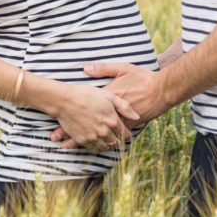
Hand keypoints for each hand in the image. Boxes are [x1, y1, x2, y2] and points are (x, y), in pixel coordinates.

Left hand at [50, 63, 167, 148]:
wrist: (161, 90)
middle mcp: (111, 112)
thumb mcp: (123, 68)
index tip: (56, 117)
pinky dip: (99, 143)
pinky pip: (111, 138)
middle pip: (87, 122)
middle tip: (56, 137)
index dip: (69, 113)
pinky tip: (91, 148)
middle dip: (70, 131)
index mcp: (107, 97)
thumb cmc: (142, 78)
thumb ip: (104, 68)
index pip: (83, 106)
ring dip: (81, 140)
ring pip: (97, 133)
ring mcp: (120, 121)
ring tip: (66, 146)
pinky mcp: (129, 126)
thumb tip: (86, 68)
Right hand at [51, 83, 139, 152]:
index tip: (127, 135)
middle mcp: (104, 132)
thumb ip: (124, 106)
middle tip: (120, 141)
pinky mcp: (82, 140)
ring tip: (110, 142)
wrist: (65, 100)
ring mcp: (93, 137)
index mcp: (113, 121)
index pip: (125, 134)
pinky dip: (98, 148)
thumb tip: (137, 116)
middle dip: (119, 142)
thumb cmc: (87, 95)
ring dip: (109, 146)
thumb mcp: (108, 96)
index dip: (128, 136)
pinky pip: (94, 149)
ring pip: (106, 148)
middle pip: (117, 143)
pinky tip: (99, 143)